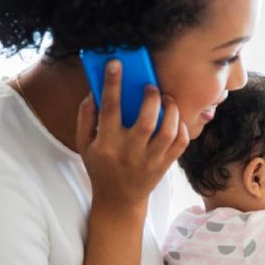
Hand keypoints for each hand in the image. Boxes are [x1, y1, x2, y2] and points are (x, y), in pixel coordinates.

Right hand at [76, 60, 188, 211]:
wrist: (118, 200)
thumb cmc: (100, 166)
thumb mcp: (84, 144)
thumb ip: (85, 117)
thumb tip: (94, 90)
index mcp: (106, 145)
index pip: (110, 110)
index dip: (112, 84)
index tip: (116, 64)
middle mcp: (129, 153)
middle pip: (145, 122)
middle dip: (150, 99)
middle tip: (151, 86)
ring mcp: (149, 161)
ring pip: (166, 133)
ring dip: (170, 111)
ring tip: (167, 99)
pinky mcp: (164, 166)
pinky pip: (179, 145)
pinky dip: (180, 128)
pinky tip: (174, 118)